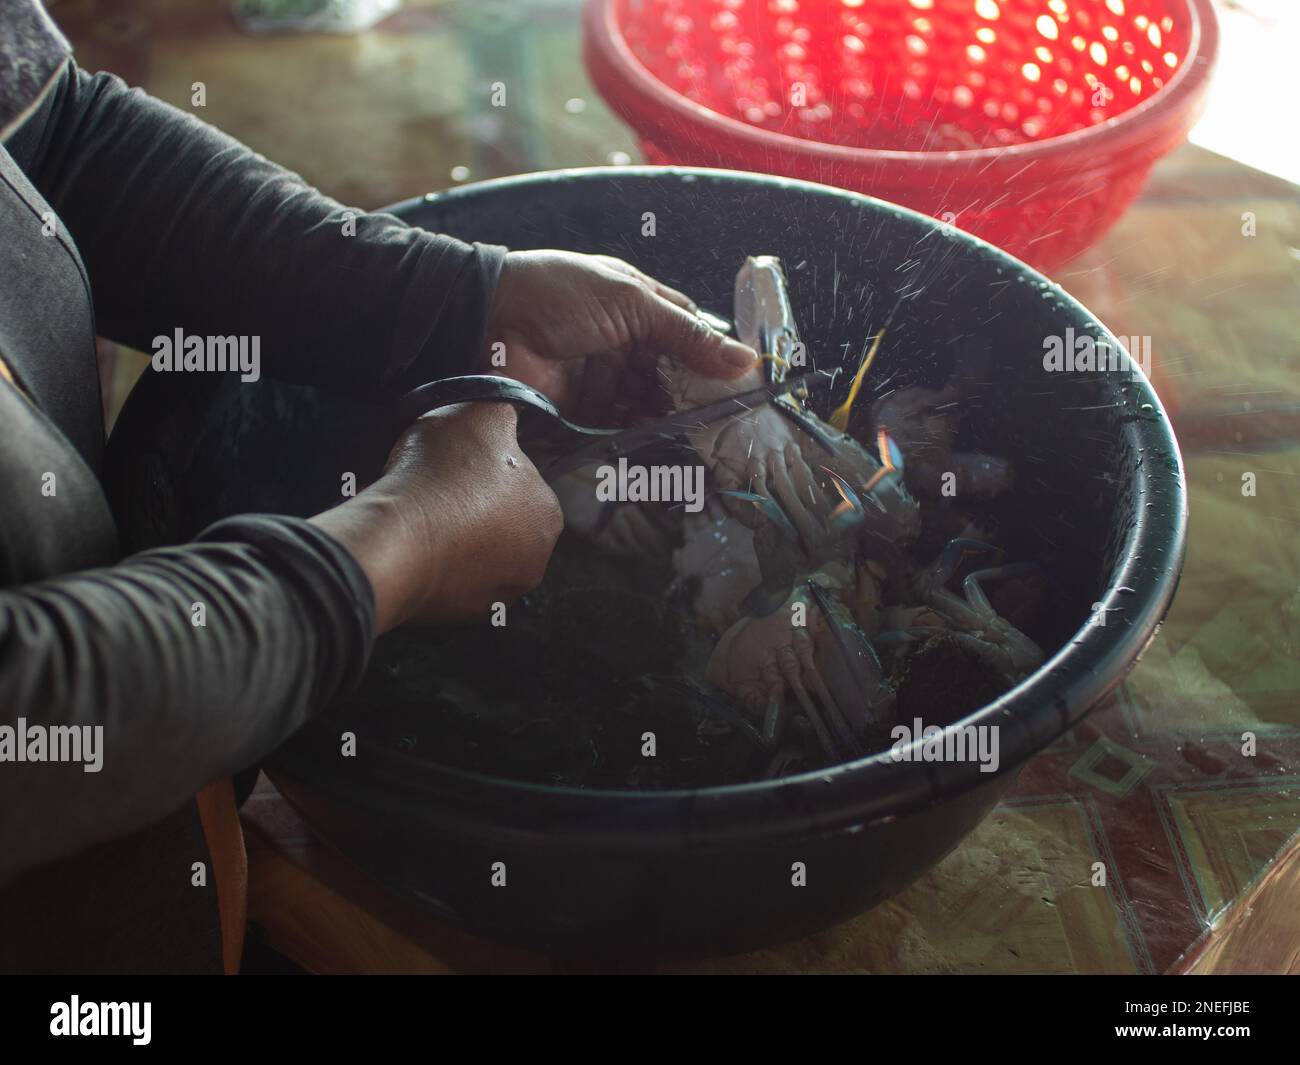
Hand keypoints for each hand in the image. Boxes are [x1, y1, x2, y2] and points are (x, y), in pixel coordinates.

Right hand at [311, 402, 561, 629]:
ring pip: (474, 552)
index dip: (485, 467)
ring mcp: (498, 593)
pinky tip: (412, 543)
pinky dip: (433, 562)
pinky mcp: (460, 615)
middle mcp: (535, 561)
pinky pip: (448, 579)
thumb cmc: (444, 475)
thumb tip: (512, 409)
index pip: (521, 482)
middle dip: (471, 505)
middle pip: (499, 520)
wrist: (395, 541)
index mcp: (549, 515)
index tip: (455, 463)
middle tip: (435, 488)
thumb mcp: (480, 414)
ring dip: (452, 534)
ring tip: (419, 514)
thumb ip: (505, 408)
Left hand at [480, 250, 756, 424]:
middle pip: (672, 373)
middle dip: (694, 395)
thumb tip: (744, 360)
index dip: (714, 357)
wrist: (488, 318)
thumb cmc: (560, 293)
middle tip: (724, 421)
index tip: (740, 385)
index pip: (689, 332)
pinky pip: (620, 424)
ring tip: (698, 438)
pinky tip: (661, 444)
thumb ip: (687, 335)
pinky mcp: (583, 406)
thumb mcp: (632, 303)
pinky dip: (639, 434)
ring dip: (670, 417)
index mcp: (639, 304)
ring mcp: (605, 374)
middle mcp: (626, 340)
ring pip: (650, 401)